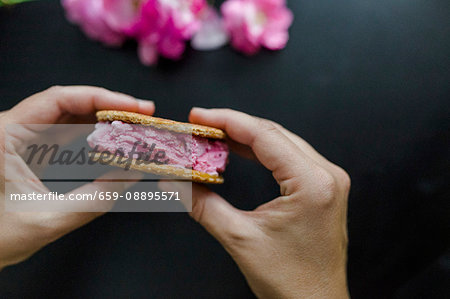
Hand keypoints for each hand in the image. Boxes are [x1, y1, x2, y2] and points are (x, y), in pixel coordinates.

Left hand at [0, 86, 153, 269]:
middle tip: (142, 114)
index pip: (58, 100)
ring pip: (67, 115)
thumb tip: (132, 175)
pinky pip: (63, 131)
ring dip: (101, 118)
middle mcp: (11, 129)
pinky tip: (110, 136)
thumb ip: (96, 198)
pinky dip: (90, 132)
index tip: (132, 106)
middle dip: (107, 106)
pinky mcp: (28, 150)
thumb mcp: (50, 218)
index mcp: (5, 135)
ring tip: (132, 123)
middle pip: (66, 103)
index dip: (101, 98)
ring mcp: (20, 138)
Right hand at [175, 108, 349, 297]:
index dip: (227, 120)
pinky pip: (290, 158)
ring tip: (215, 135)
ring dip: (248, 137)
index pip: (265, 136)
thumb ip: (202, 206)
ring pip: (283, 143)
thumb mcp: (240, 239)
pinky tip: (241, 150)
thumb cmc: (289, 281)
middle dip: (235, 126)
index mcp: (312, 183)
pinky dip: (263, 152)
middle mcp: (327, 175)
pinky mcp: (324, 189)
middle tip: (201, 124)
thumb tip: (174, 183)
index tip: (199, 115)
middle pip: (274, 134)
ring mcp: (329, 181)